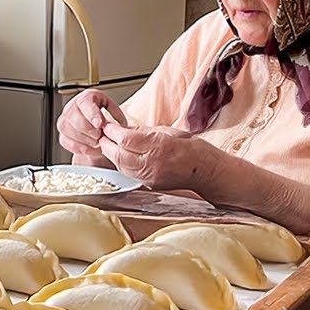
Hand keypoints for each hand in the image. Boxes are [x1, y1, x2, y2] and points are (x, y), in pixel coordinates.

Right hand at [56, 89, 128, 158]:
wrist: (93, 124)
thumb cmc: (101, 114)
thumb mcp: (112, 109)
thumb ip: (116, 114)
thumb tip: (119, 124)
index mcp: (85, 97)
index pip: (85, 103)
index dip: (92, 115)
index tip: (100, 124)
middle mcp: (71, 108)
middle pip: (77, 120)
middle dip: (91, 131)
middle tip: (101, 136)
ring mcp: (64, 122)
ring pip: (72, 133)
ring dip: (88, 140)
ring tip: (98, 141)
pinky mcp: (62, 136)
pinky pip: (69, 144)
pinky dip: (82, 148)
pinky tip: (92, 147)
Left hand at [98, 123, 224, 191]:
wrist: (206, 171)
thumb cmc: (193, 148)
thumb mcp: (168, 131)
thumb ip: (144, 131)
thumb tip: (124, 128)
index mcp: (159, 146)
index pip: (125, 139)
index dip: (113, 131)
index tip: (107, 124)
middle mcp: (152, 164)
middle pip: (118, 154)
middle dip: (107, 143)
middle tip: (102, 133)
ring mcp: (150, 177)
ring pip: (121, 166)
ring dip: (111, 154)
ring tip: (108, 143)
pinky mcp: (149, 184)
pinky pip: (128, 173)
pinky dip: (120, 163)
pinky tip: (119, 155)